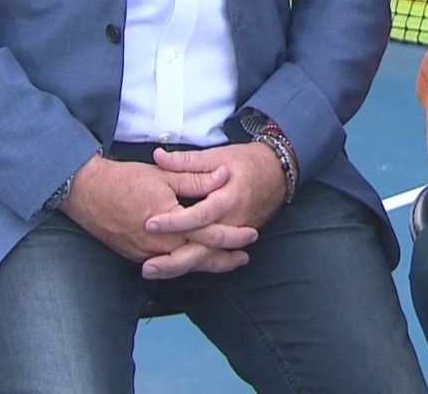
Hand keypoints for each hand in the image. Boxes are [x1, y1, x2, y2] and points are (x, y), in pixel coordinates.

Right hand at [59, 156, 256, 277]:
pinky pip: (166, 265)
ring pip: (183, 266)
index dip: (232, 235)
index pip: (210, 234)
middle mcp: (159, 244)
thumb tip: (223, 176)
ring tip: (225, 263)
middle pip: (200, 258)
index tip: (250, 235)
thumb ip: (195, 179)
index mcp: (171, 222)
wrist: (86, 192)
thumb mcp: (164, 174)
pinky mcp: (135, 256)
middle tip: (244, 258)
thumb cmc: (124, 180)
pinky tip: (193, 261)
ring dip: (206, 265)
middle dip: (224, 260)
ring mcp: (146, 254)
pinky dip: (183, 265)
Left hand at [141, 144, 287, 278]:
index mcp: (227, 199)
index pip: (199, 216)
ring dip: (180, 267)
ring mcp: (236, 234)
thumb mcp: (217, 155)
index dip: (174, 221)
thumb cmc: (247, 161)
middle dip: (175, 261)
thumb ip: (187, 160)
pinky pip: (213, 255)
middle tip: (148, 267)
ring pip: (207, 258)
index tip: (150, 224)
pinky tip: (173, 270)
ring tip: (154, 271)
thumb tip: (159, 156)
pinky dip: (194, 264)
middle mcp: (233, 222)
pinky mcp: (236, 240)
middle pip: (203, 249)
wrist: (279, 172)